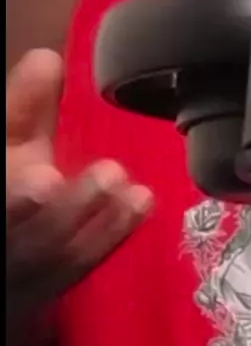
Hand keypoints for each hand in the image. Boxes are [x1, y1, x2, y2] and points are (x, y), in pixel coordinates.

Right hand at [6, 49, 153, 320]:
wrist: (12, 232)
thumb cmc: (11, 176)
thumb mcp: (9, 141)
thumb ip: (24, 105)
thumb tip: (47, 58)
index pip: (3, 206)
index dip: (15, 203)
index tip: (45, 182)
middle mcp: (6, 240)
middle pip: (24, 244)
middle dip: (63, 215)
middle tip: (108, 176)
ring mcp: (22, 272)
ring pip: (53, 262)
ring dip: (98, 226)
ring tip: (131, 190)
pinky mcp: (48, 287)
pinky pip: (78, 270)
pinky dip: (111, 236)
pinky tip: (142, 203)